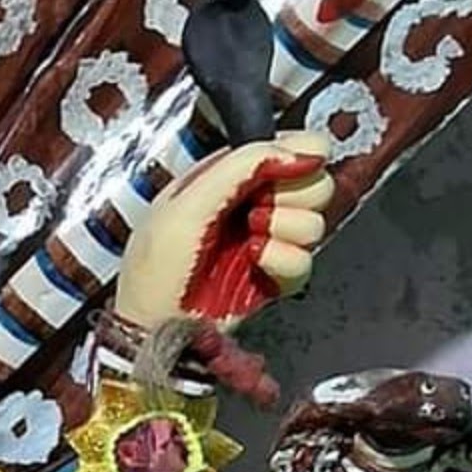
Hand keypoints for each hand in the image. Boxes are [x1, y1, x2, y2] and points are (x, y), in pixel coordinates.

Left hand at [114, 132, 335, 331]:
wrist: (157, 326)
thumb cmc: (155, 265)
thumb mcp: (186, 205)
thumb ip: (240, 167)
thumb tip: (301, 149)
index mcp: (226, 175)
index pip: (288, 146)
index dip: (301, 151)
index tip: (296, 165)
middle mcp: (251, 202)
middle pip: (314, 181)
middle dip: (294, 195)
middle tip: (258, 210)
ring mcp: (267, 239)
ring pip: (315, 221)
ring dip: (286, 228)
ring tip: (250, 239)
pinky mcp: (277, 274)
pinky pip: (307, 260)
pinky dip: (284, 261)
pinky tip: (256, 262)